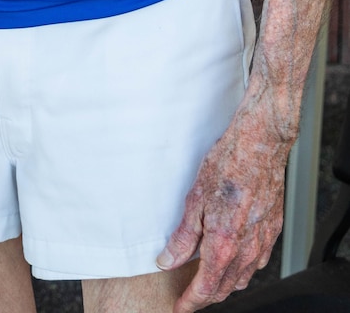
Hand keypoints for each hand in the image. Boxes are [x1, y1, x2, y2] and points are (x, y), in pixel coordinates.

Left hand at [157, 105, 289, 311]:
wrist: (259, 145)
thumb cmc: (227, 164)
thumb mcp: (194, 199)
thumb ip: (182, 236)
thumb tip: (168, 260)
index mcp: (225, 243)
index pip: (206, 287)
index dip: (191, 301)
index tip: (180, 308)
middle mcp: (247, 248)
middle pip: (226, 287)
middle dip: (206, 297)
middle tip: (189, 297)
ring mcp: (263, 241)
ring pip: (244, 277)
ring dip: (225, 284)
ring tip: (207, 281)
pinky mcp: (272, 230)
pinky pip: (257, 261)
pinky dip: (242, 269)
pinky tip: (233, 260)